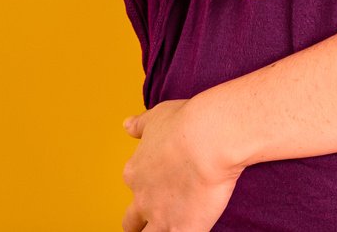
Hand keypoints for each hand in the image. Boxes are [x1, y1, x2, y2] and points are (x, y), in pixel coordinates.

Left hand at [119, 98, 243, 231]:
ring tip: (173, 228)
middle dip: (140, 223)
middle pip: (131, 223)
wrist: (209, 138)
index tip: (165, 183)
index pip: (134, 187)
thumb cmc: (186, 122)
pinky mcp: (181, 231)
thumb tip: (127, 125)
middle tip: (159, 217)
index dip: (148, 188)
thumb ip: (140, 125)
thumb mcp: (157, 117)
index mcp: (135, 172)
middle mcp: (142, 198)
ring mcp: (160, 217)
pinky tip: (193, 229)